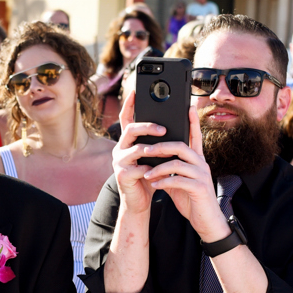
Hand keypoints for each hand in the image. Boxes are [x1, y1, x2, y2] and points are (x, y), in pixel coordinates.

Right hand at [110, 89, 162, 217]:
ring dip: (153, 149)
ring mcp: (118, 162)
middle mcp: (120, 149)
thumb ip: (158, 142)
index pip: (127, 119)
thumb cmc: (149, 176)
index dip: (130, 104)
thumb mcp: (154, 156)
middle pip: (130, 129)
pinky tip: (158, 173)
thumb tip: (174, 124)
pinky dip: (151, 169)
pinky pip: (139, 168)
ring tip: (166, 150)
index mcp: (128, 142)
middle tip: (163, 129)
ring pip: (135, 148)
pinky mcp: (122, 176)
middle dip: (148, 126)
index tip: (136, 90)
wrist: (140, 202)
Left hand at [139, 105, 228, 242]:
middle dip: (162, 146)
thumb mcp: (178, 182)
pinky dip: (165, 182)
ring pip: (179, 163)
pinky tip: (155, 186)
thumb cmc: (192, 200)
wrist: (207, 222)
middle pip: (182, 146)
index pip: (195, 136)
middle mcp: (201, 165)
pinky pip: (180, 181)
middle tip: (145, 149)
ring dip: (160, 167)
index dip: (192, 121)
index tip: (187, 106)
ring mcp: (202, 176)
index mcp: (197, 160)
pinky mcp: (200, 189)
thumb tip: (152, 162)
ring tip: (147, 173)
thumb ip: (169, 171)